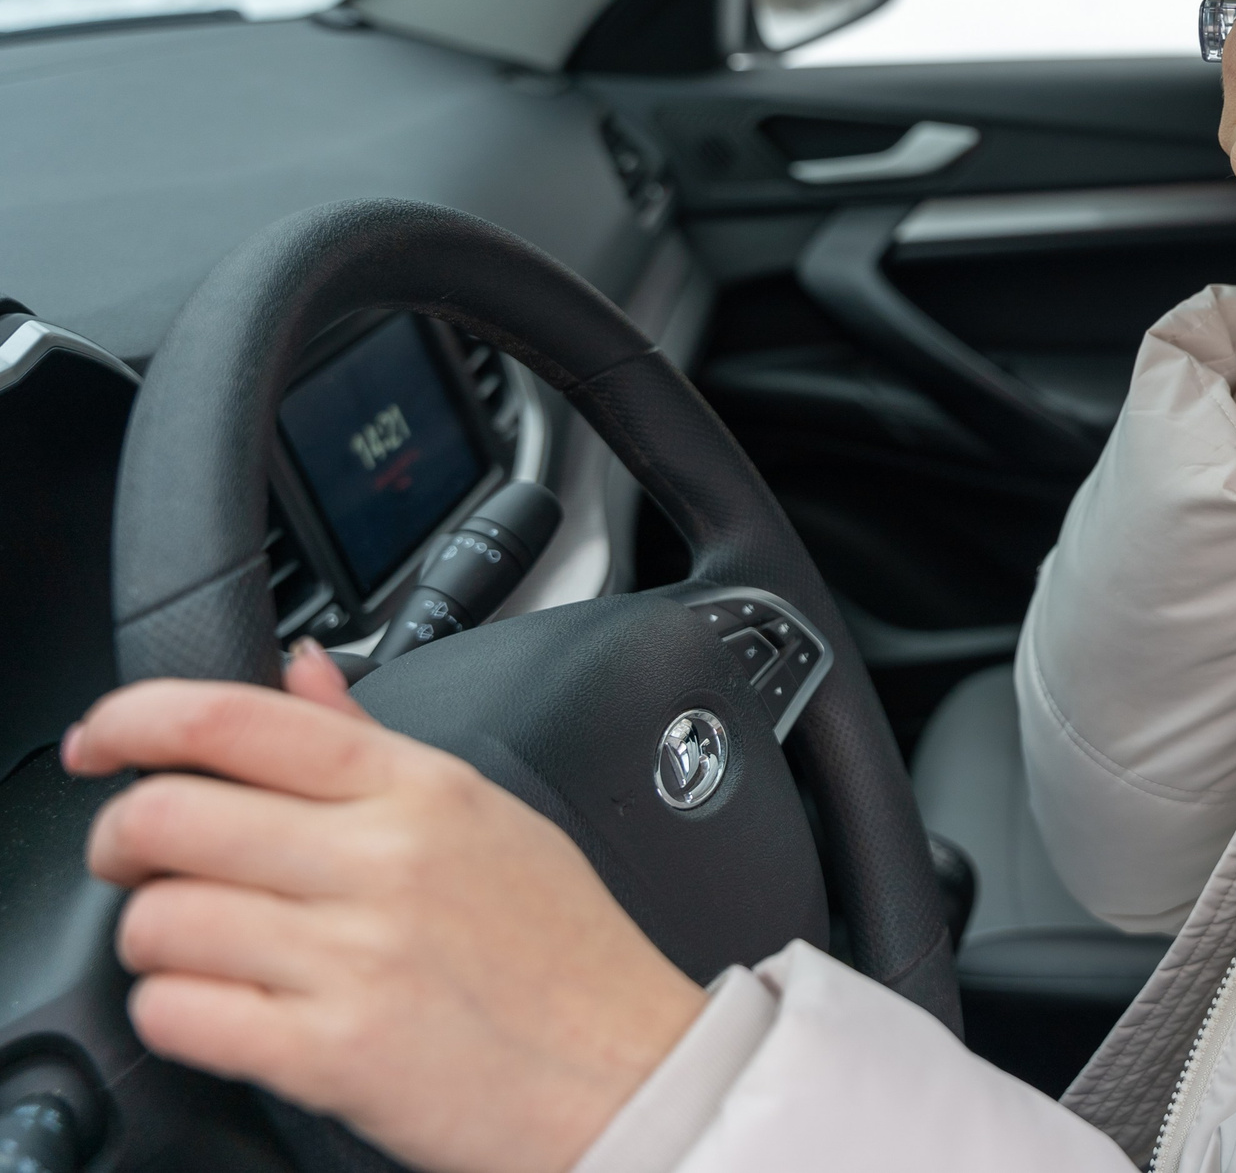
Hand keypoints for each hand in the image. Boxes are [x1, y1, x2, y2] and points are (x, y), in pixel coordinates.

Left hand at [65, 641, 704, 1172]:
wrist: (630, 1072)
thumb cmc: (566, 951)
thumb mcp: (488, 815)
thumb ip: (375, 742)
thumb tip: (299, 670)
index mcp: (420, 790)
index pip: (239, 720)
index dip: (134, 719)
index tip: (100, 743)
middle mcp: (384, 860)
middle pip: (169, 815)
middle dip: (120, 841)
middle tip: (136, 862)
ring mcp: (356, 956)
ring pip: (159, 920)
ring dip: (153, 940)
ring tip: (201, 951)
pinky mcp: (331, 1053)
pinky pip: (181, 1015)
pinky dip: (175, 1014)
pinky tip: (221, 1011)